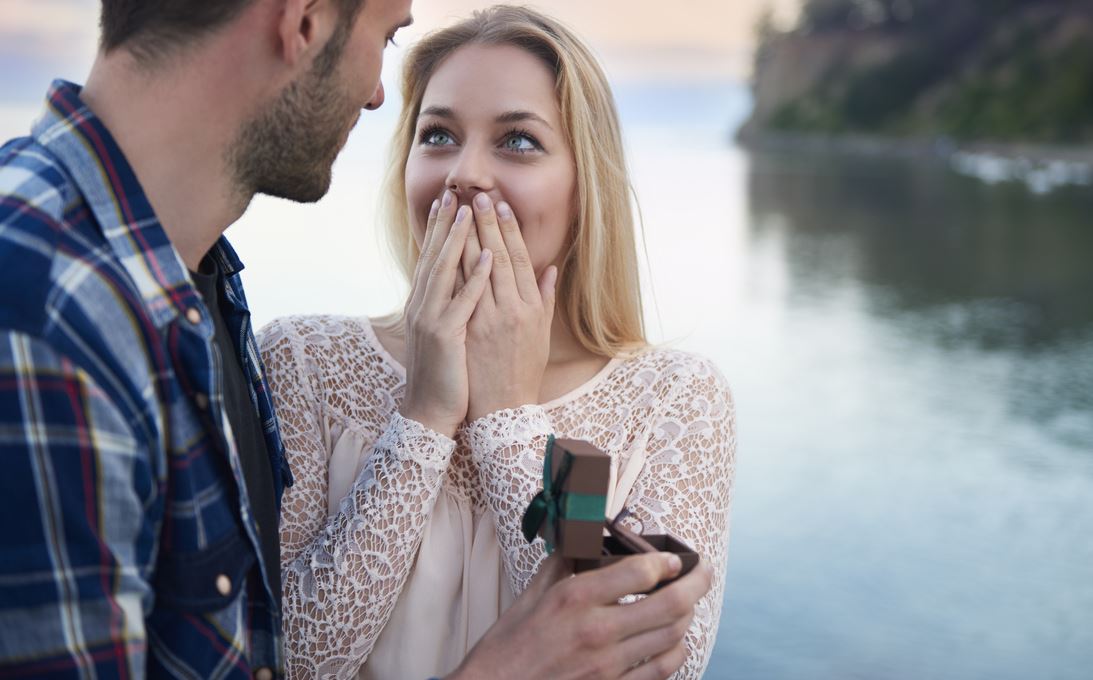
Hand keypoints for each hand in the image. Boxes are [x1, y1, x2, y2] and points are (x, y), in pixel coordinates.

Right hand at [399, 190, 493, 437]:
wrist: (430, 412)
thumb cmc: (445, 376)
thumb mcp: (448, 335)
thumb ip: (454, 306)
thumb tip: (461, 290)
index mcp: (424, 305)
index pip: (432, 260)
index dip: (440, 231)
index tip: (449, 203)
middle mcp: (422, 307)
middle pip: (435, 257)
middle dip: (446, 224)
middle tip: (455, 193)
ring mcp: (431, 320)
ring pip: (446, 271)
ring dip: (459, 239)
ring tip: (472, 212)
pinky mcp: (446, 335)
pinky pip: (464, 301)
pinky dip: (477, 277)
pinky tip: (488, 256)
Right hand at [448, 553, 713, 679]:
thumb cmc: (506, 649)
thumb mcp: (529, 598)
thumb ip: (561, 567)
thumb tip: (583, 544)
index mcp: (574, 598)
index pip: (640, 572)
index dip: (667, 561)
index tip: (674, 559)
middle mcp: (597, 630)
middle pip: (671, 604)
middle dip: (697, 583)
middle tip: (704, 572)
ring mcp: (608, 666)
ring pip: (672, 637)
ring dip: (687, 618)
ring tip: (688, 606)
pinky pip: (661, 671)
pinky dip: (674, 652)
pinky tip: (672, 642)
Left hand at [461, 193, 557, 420]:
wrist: (504, 410)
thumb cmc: (522, 372)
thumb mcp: (541, 335)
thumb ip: (545, 299)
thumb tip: (550, 269)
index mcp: (532, 308)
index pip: (520, 259)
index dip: (510, 231)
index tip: (500, 206)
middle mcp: (513, 309)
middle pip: (500, 257)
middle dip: (488, 225)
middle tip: (478, 195)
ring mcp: (490, 319)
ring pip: (479, 270)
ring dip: (469, 237)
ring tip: (461, 211)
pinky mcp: (471, 331)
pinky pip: (462, 292)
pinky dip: (457, 267)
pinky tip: (451, 246)